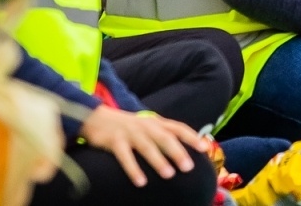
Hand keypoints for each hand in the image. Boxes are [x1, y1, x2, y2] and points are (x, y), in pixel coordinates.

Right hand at [79, 106, 203, 187]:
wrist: (96, 117)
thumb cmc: (128, 127)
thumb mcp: (147, 126)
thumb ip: (164, 134)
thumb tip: (186, 150)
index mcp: (156, 122)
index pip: (178, 127)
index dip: (191, 137)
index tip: (204, 148)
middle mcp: (145, 125)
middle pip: (165, 138)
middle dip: (178, 152)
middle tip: (189, 167)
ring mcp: (130, 132)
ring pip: (147, 146)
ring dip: (158, 161)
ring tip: (169, 175)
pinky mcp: (114, 141)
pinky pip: (125, 156)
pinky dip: (133, 169)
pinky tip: (141, 182)